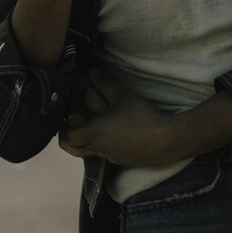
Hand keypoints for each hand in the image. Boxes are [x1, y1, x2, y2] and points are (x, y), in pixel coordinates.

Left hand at [59, 70, 181, 166]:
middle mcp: (98, 148)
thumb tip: (91, 71)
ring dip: (89, 139)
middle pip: (75, 148)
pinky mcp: (123, 161)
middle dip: (73, 135)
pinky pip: (106, 154)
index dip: (65, 127)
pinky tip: (114, 133)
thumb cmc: (141, 116)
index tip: (69, 115)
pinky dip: (104, 144)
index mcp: (93, 133)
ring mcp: (111, 157)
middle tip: (78, 120)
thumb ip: (105, 83)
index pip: (67, 137)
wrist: (166, 140)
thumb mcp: (122, 95)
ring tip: (95, 125)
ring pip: (91, 151)